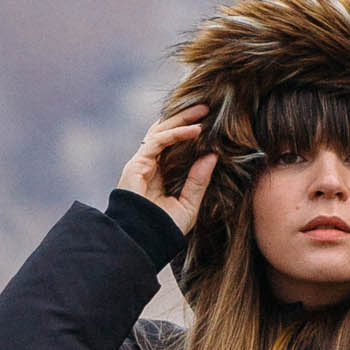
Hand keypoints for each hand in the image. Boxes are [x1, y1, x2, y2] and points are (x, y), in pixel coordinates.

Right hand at [122, 112, 216, 232]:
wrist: (145, 241)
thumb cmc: (164, 229)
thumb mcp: (189, 203)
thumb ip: (198, 180)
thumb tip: (213, 156)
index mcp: (160, 174)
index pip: (173, 146)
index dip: (188, 132)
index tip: (209, 122)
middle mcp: (149, 166)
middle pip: (166, 133)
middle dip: (185, 118)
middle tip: (207, 107)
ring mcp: (141, 164)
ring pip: (161, 131)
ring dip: (182, 119)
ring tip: (203, 111)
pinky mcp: (137, 164)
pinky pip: (158, 142)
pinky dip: (176, 134)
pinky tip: (195, 131)